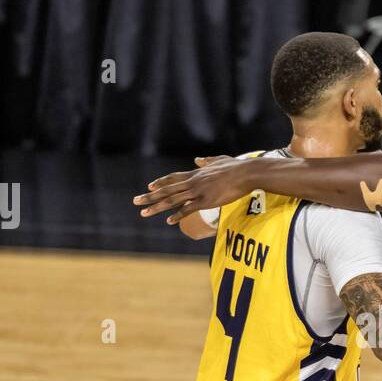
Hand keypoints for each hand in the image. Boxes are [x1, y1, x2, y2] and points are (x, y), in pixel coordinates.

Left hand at [133, 156, 254, 222]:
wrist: (246, 173)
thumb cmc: (236, 167)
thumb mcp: (219, 160)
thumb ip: (206, 161)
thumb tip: (197, 159)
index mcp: (195, 174)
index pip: (173, 178)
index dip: (160, 182)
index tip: (149, 186)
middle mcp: (193, 182)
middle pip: (167, 190)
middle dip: (150, 196)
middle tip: (136, 201)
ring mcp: (198, 192)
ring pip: (173, 200)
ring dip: (157, 207)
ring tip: (144, 213)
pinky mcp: (207, 201)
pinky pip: (189, 209)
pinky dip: (178, 215)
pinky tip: (168, 221)